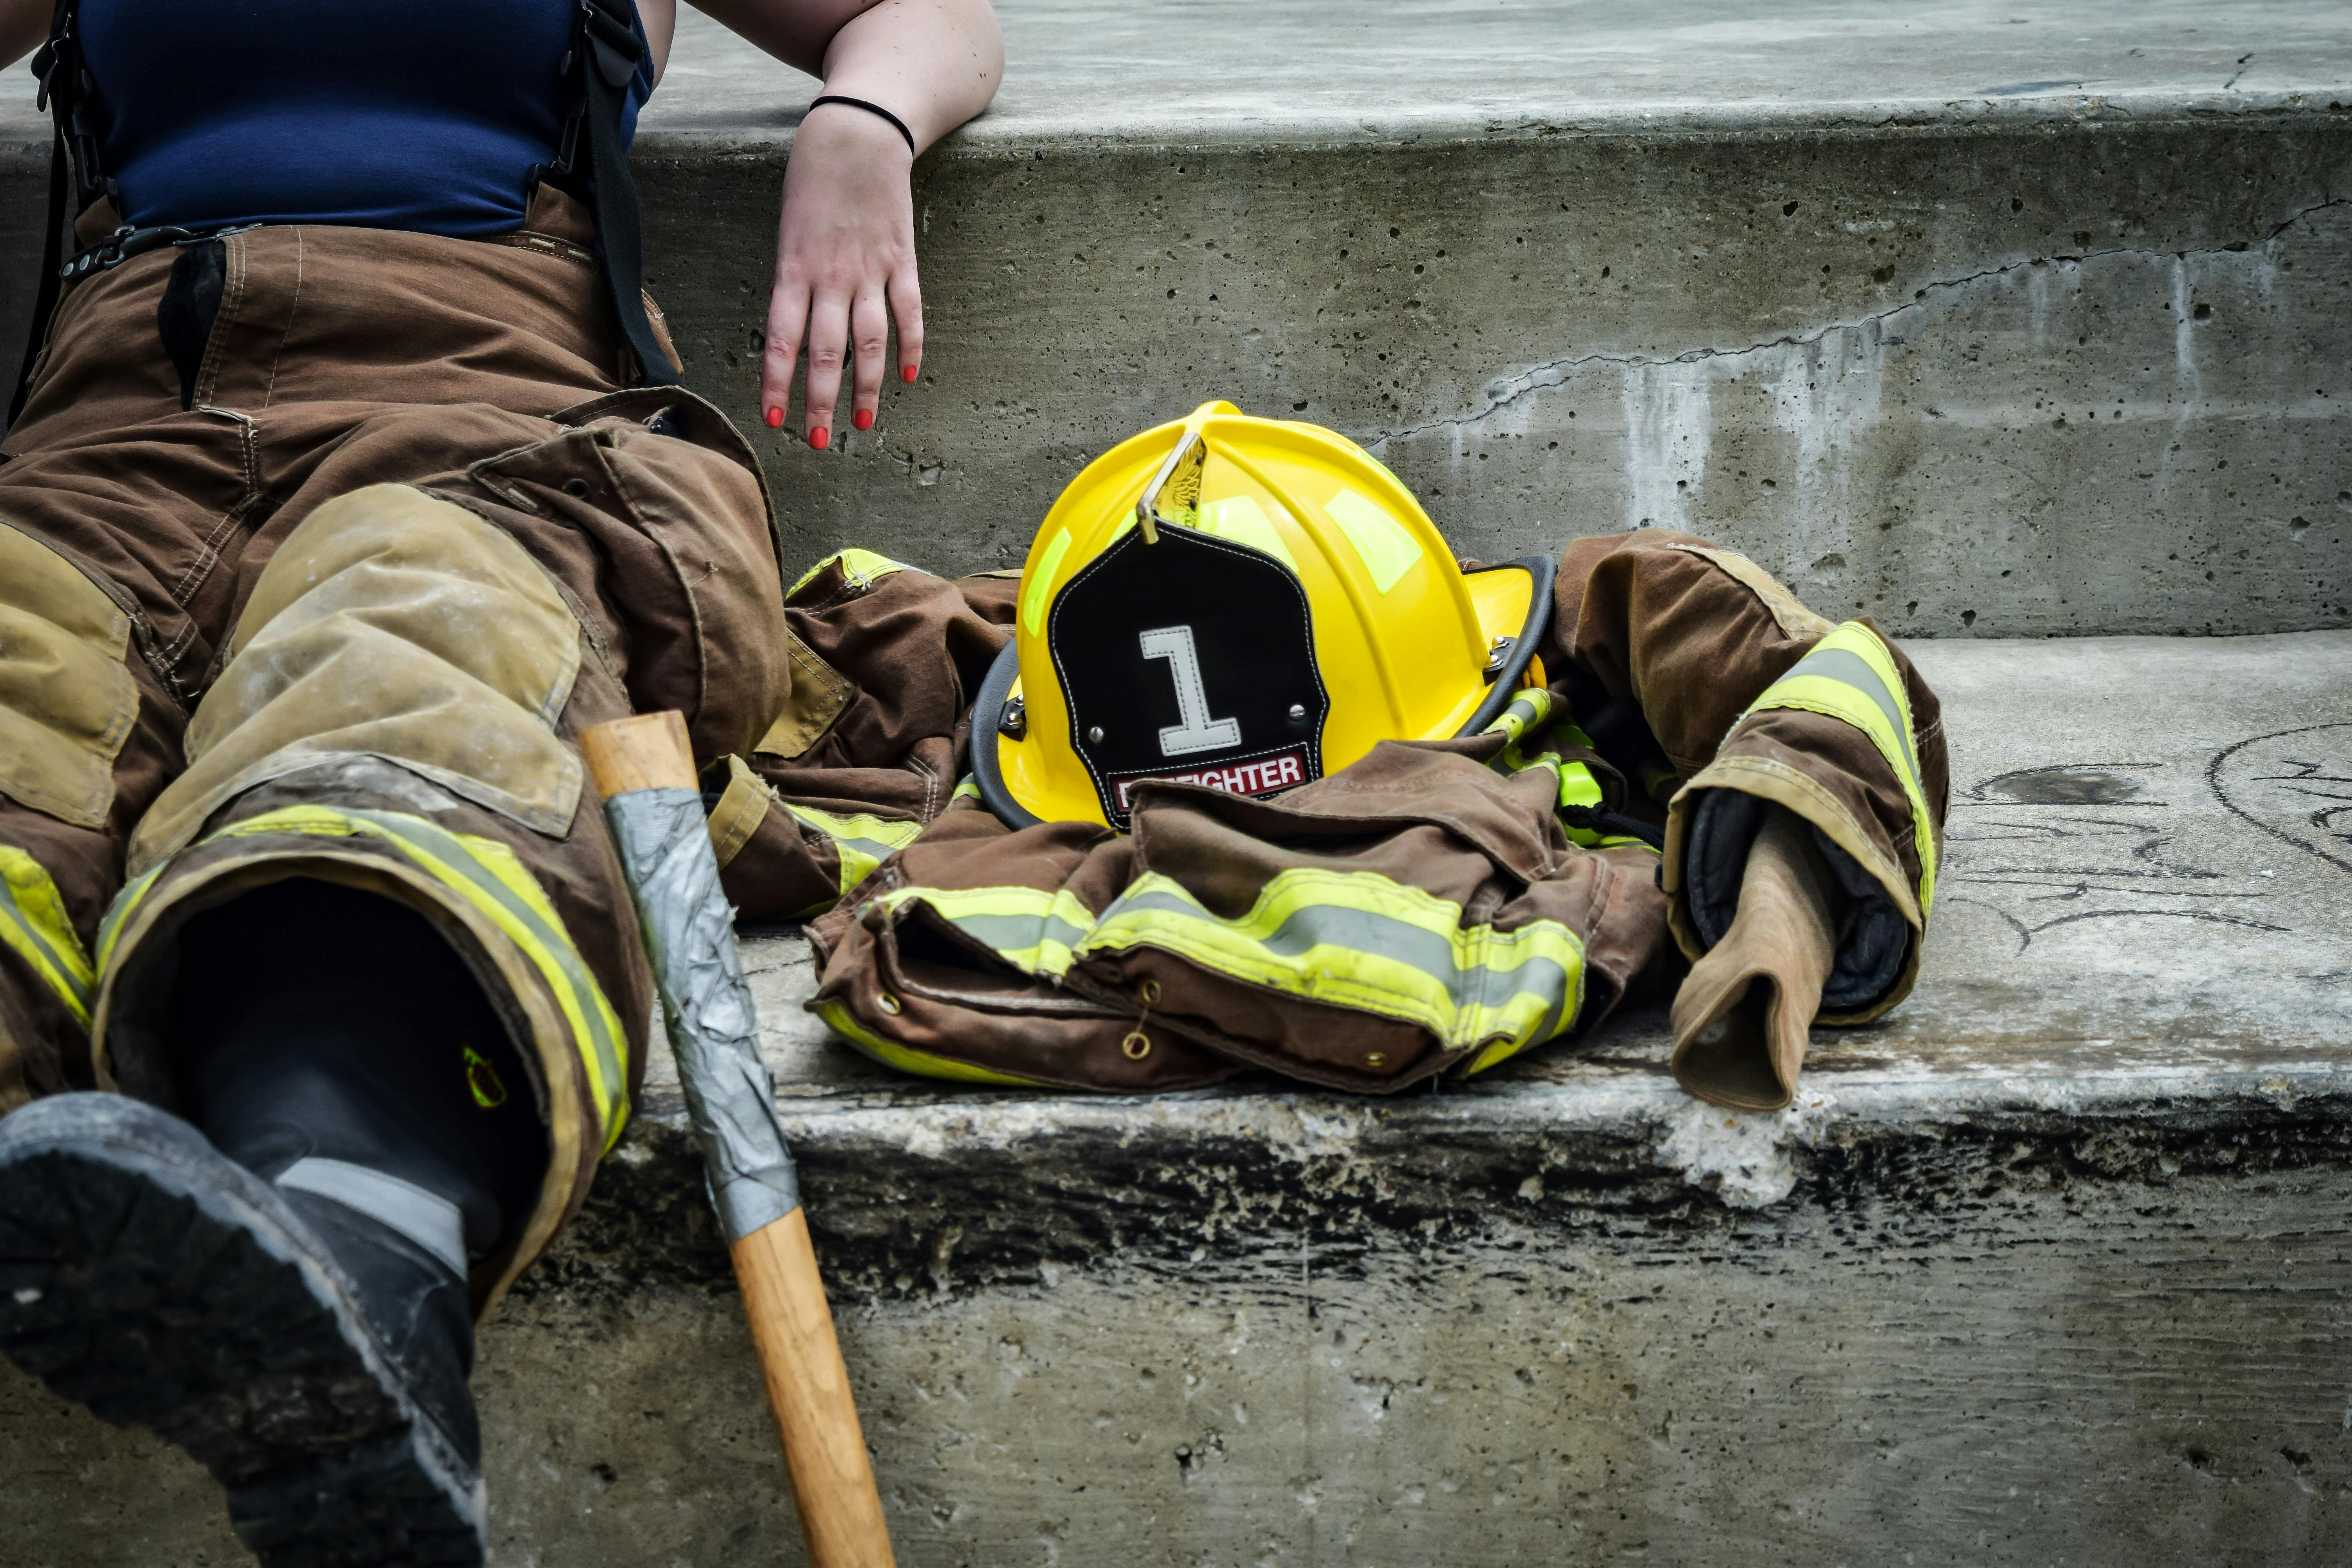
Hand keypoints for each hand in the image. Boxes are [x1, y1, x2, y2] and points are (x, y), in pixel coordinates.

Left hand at [760, 101, 921, 448]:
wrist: (858, 134)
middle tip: (818, 442)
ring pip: (869, 342)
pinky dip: (911, 347)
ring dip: (865, 388)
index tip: (774, 420)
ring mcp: (872, 271)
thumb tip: (794, 331)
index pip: (781, 339)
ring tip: (861, 424)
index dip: (777, 382)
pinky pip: (909, 313)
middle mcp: (832, 276)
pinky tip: (907, 377)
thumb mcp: (788, 230)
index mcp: (794, 269)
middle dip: (821, 401)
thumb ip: (793, 281)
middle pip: (827, 352)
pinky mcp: (903, 261)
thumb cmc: (813, 180)